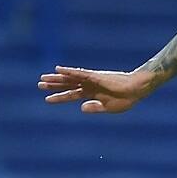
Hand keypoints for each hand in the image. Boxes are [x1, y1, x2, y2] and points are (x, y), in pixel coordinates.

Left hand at [37, 66, 155, 113]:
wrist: (137, 90)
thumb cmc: (127, 99)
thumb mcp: (109, 108)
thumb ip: (95, 108)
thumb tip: (81, 108)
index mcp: (93, 94)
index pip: (72, 95)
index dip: (60, 97)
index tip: (47, 99)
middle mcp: (89, 85)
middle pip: (68, 85)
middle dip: (54, 85)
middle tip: (39, 85)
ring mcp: (91, 80)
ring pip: (70, 78)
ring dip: (56, 78)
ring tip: (43, 78)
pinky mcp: (95, 76)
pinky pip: (79, 73)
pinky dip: (68, 71)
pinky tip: (58, 69)